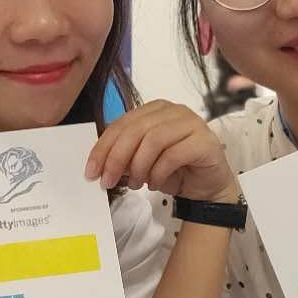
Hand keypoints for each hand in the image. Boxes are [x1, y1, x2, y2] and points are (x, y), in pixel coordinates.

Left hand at [85, 100, 236, 202]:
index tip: (91, 171)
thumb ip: (123, 157)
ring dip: (138, 167)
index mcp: (154, 109)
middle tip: (107, 181)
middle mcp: (173, 110)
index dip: (103, 147)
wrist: (206, 187)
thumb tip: (99, 166)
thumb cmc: (173, 171)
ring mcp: (191, 123)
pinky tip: (155, 184)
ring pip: (154, 140)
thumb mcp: (140, 163)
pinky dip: (158, 173)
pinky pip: (173, 155)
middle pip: (135, 130)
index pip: (122, 124)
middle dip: (116, 158)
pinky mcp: (204, 141)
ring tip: (135, 184)